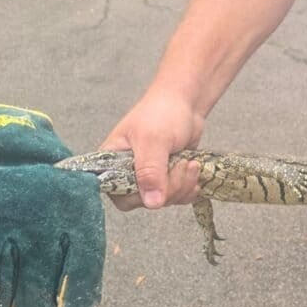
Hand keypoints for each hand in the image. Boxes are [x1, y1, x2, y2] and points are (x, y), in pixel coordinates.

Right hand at [100, 87, 205, 210]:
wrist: (185, 103)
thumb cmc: (162, 113)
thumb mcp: (154, 141)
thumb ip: (150, 172)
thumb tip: (152, 203)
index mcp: (113, 162)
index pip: (119, 195)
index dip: (141, 195)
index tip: (161, 179)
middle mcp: (128, 173)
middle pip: (146, 201)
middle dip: (171, 188)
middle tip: (183, 165)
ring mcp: (149, 177)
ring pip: (164, 200)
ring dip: (183, 186)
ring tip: (191, 164)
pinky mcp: (166, 178)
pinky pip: (177, 197)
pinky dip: (189, 188)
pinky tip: (194, 172)